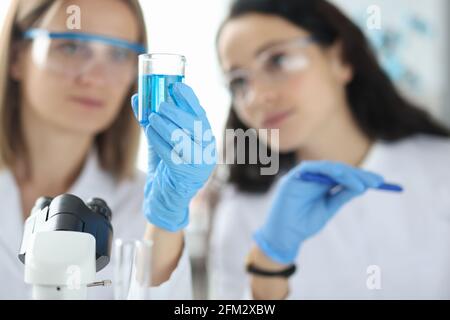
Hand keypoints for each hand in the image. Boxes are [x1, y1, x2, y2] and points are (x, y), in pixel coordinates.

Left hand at [131, 83, 216, 231]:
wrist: (166, 197)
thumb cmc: (166, 165)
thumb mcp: (160, 139)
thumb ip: (151, 119)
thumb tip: (137, 97)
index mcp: (204, 136)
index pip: (200, 113)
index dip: (189, 99)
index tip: (176, 87)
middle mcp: (207, 148)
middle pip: (194, 124)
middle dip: (176, 112)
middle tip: (160, 104)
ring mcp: (199, 162)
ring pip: (183, 138)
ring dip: (165, 125)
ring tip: (152, 117)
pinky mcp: (187, 173)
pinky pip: (172, 152)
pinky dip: (159, 140)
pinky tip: (150, 132)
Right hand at [253, 161, 383, 263]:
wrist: (284, 236)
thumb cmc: (304, 224)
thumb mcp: (328, 209)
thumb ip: (341, 196)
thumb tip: (363, 186)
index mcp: (321, 185)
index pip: (343, 176)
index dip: (361, 178)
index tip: (380, 183)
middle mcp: (312, 177)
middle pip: (339, 170)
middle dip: (359, 174)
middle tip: (378, 181)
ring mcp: (303, 176)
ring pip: (329, 167)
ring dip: (347, 173)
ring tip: (364, 184)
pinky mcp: (293, 178)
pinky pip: (312, 168)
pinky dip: (328, 170)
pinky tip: (343, 176)